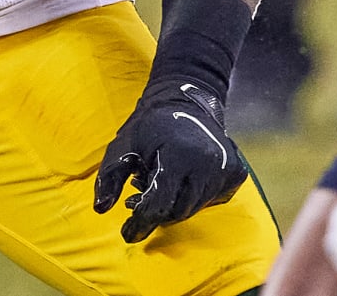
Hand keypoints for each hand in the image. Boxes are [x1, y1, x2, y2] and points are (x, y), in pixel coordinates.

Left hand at [94, 78, 247, 241]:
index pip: (160, 203)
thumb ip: (110, 177)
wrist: (185, 102)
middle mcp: (208, 162)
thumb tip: (100, 209)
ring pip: (194, 209)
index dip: (140, 222)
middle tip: (137, 199)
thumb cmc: (150, 126)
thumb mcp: (123, 146)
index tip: (127, 234)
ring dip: (172, 204)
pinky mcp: (235, 174)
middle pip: (177, 211)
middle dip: (155, 211)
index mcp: (179, 154)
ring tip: (156, 183)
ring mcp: (226, 168)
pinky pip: (210, 201)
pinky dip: (192, 198)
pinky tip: (180, 181)